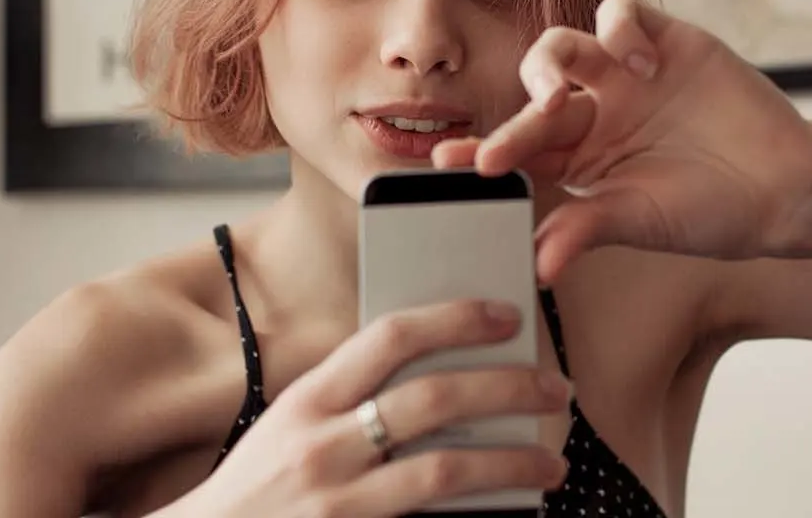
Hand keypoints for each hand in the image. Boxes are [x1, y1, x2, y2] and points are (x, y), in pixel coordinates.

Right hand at [168, 300, 569, 517]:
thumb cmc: (257, 485)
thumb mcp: (289, 426)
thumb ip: (348, 397)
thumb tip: (432, 366)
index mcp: (307, 400)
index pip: (389, 337)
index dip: (455, 318)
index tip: (506, 314)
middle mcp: (321, 446)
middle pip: (434, 399)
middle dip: (507, 388)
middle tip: (554, 388)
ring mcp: (338, 501)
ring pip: (446, 469)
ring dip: (512, 462)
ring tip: (551, 462)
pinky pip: (431, 517)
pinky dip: (480, 511)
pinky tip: (513, 510)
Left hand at [433, 0, 811, 281]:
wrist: (788, 188)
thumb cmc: (715, 214)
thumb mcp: (643, 223)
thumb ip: (587, 229)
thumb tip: (537, 265)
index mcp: (580, 159)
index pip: (518, 149)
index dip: (483, 151)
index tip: (447, 163)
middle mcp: (596, 112)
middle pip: (535, 98)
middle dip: (515, 120)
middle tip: (506, 148)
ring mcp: (627, 74)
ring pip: (562, 46)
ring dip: (549, 64)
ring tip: (563, 96)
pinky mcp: (665, 39)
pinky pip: (618, 13)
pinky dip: (618, 28)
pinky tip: (640, 62)